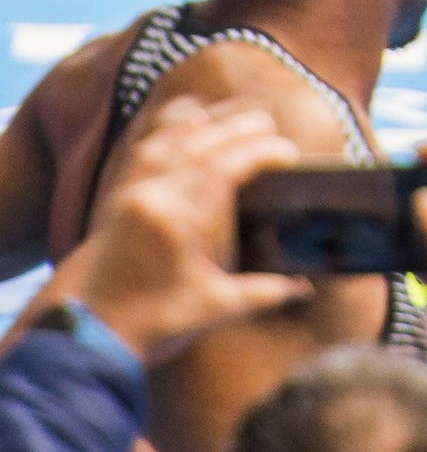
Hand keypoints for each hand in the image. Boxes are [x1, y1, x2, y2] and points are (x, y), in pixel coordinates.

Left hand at [72, 99, 309, 363]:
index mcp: (179, 222)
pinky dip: (169, 129)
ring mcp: (133, 193)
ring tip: (238, 115)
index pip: (226, 168)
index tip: (287, 152)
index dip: (261, 152)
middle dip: (240, 128)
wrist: (96, 336)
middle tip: (271, 126)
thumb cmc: (158, 325)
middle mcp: (154, 197)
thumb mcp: (217, 309)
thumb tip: (305, 288)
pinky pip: (146, 149)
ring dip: (209, 123)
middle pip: (202, 144)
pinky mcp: (120, 197)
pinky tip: (189, 118)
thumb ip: (264, 292)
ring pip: (173, 140)